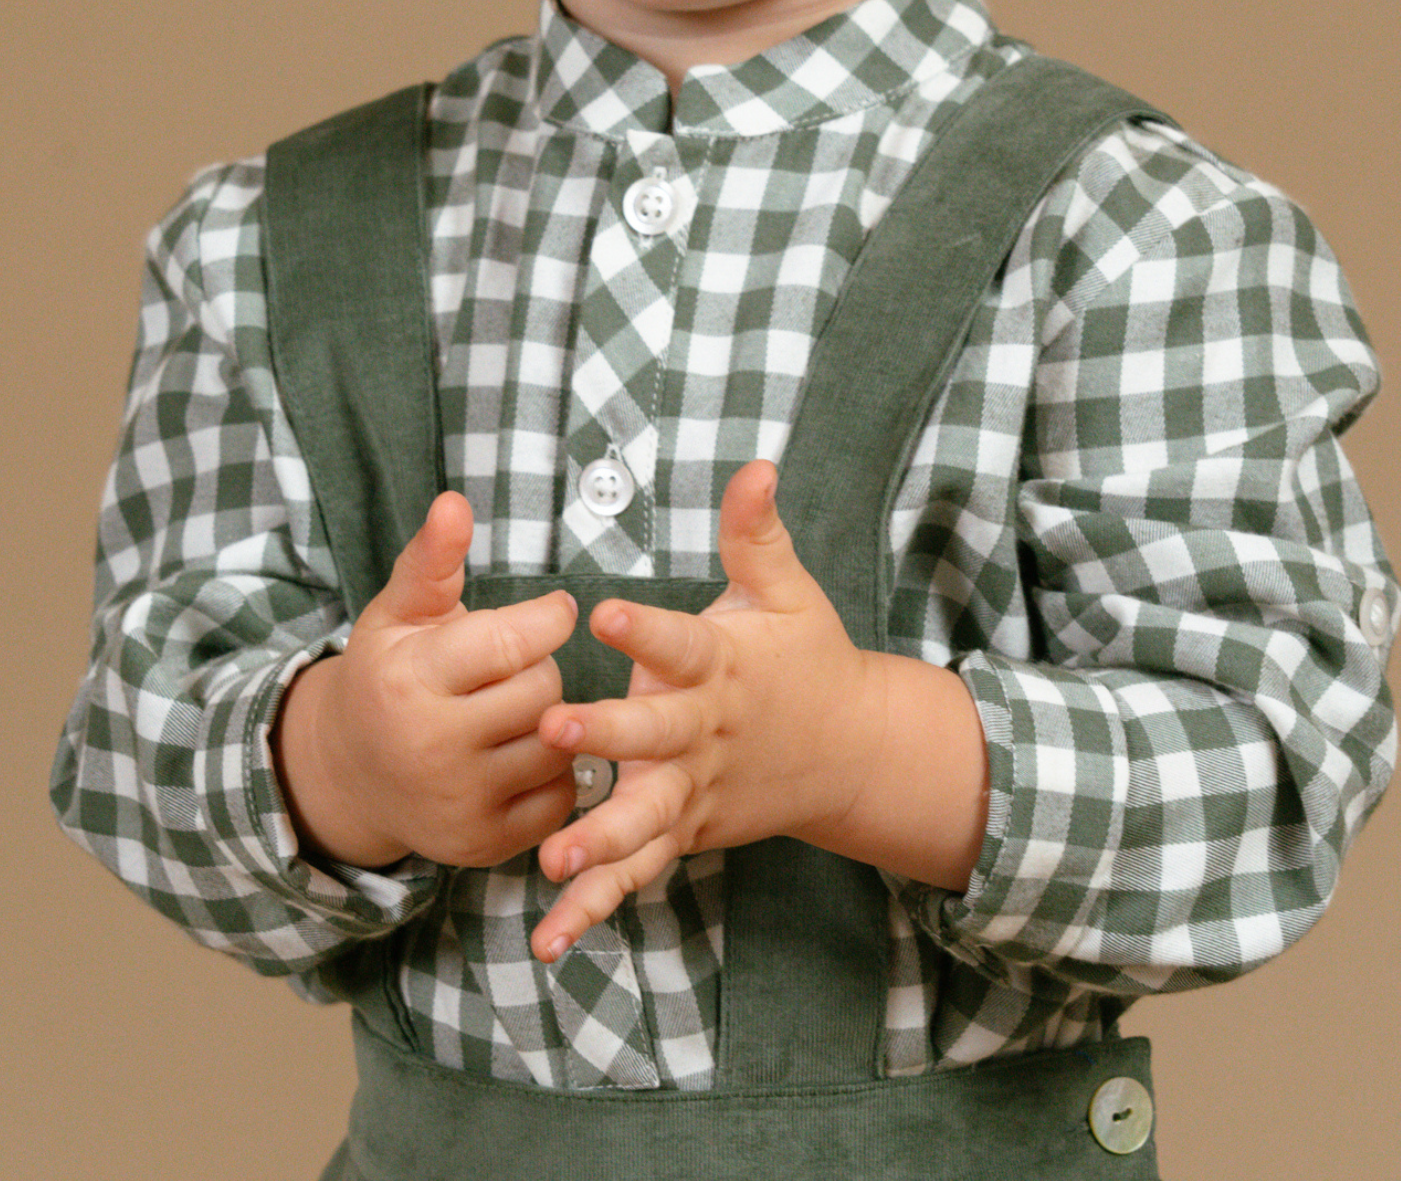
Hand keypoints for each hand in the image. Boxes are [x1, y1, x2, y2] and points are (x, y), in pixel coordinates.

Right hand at [273, 491, 579, 870]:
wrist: (350, 776)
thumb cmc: (384, 677)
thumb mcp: (397, 613)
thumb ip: (432, 559)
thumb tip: (455, 501)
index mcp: (409, 681)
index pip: (515, 641)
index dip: (548, 617)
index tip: (551, 611)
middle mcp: (432, 748)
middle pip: (543, 690)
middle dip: (540, 668)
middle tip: (514, 667)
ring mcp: (459, 805)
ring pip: (558, 742)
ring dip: (551, 718)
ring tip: (515, 707)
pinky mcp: (484, 846)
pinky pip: (561, 796)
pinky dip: (555, 771)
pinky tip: (519, 752)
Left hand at [530, 461, 885, 959]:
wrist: (851, 749)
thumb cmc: (805, 655)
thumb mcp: (786, 589)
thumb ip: (755, 532)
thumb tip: (754, 463)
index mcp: (722, 667)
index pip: (680, 643)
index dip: (643, 630)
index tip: (601, 614)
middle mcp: (705, 733)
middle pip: (654, 736)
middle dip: (606, 734)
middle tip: (554, 726)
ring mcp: (696, 791)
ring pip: (646, 819)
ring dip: (600, 840)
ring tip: (552, 858)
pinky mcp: (687, 833)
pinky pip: (638, 874)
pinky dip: (596, 907)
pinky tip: (548, 938)